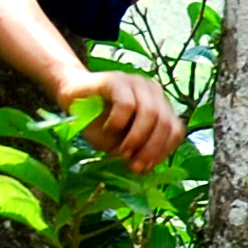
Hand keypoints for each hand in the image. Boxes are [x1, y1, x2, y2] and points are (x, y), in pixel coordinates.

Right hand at [54, 63, 184, 170]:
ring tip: (121, 150)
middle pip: (166, 123)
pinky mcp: (117, 80)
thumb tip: (145, 167)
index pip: (176, 130)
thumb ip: (137, 152)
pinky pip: (127, 104)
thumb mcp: (120, 144)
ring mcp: (136, 83)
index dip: (163, 151)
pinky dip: (119, 122)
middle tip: (133, 164)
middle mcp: (153, 92)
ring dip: (136, 138)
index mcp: (160, 106)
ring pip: (150, 113)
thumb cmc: (98, 123)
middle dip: (150, 148)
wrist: (71, 98)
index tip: (144, 167)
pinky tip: (108, 129)